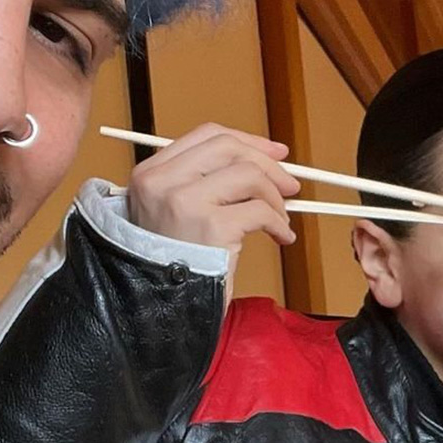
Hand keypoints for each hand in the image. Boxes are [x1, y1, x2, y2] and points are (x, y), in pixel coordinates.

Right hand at [127, 124, 301, 286]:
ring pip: (248, 175)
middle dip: (269, 165)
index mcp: (151, 173)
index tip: (275, 153)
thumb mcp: (173, 214)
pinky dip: (279, 223)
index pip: (207, 135)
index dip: (248, 141)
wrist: (161, 307)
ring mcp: (185, 202)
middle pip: (229, 147)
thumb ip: (206, 184)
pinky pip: (260, 211)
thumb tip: (267, 159)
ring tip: (281, 221)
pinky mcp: (210, 226)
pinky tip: (281, 237)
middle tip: (290, 187)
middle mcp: (163, 182)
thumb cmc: (175, 265)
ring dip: (275, 198)